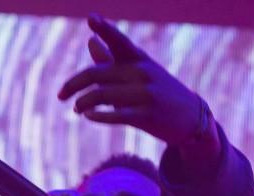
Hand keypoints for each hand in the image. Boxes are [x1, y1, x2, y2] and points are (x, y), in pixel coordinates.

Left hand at [57, 13, 202, 145]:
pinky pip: (116, 115)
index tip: (91, 19)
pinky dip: (98, 116)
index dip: (106, 29)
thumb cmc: (160, 92)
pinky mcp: (148, 116)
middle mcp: (142, 73)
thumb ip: (112, 58)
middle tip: (61, 95)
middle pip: (98, 74)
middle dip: (74, 84)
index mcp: (139, 59)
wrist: (192, 119)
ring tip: (77, 109)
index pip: (120, 41)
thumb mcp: (140, 72)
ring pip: (103, 95)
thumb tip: (90, 40)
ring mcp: (146, 95)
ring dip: (84, 103)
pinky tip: (89, 117)